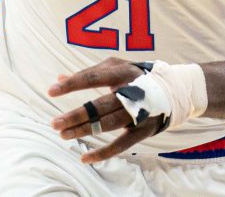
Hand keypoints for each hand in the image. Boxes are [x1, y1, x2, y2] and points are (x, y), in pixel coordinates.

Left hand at [48, 57, 162, 163]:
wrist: (173, 90)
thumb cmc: (135, 76)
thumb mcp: (115, 67)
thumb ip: (88, 73)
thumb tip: (58, 78)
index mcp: (123, 72)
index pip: (93, 77)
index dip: (72, 84)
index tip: (51, 91)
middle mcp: (132, 92)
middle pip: (100, 105)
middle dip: (76, 115)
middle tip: (54, 123)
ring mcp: (139, 112)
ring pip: (108, 124)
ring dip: (85, 130)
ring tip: (63, 134)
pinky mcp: (143, 130)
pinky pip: (121, 145)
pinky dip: (103, 152)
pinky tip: (85, 157)